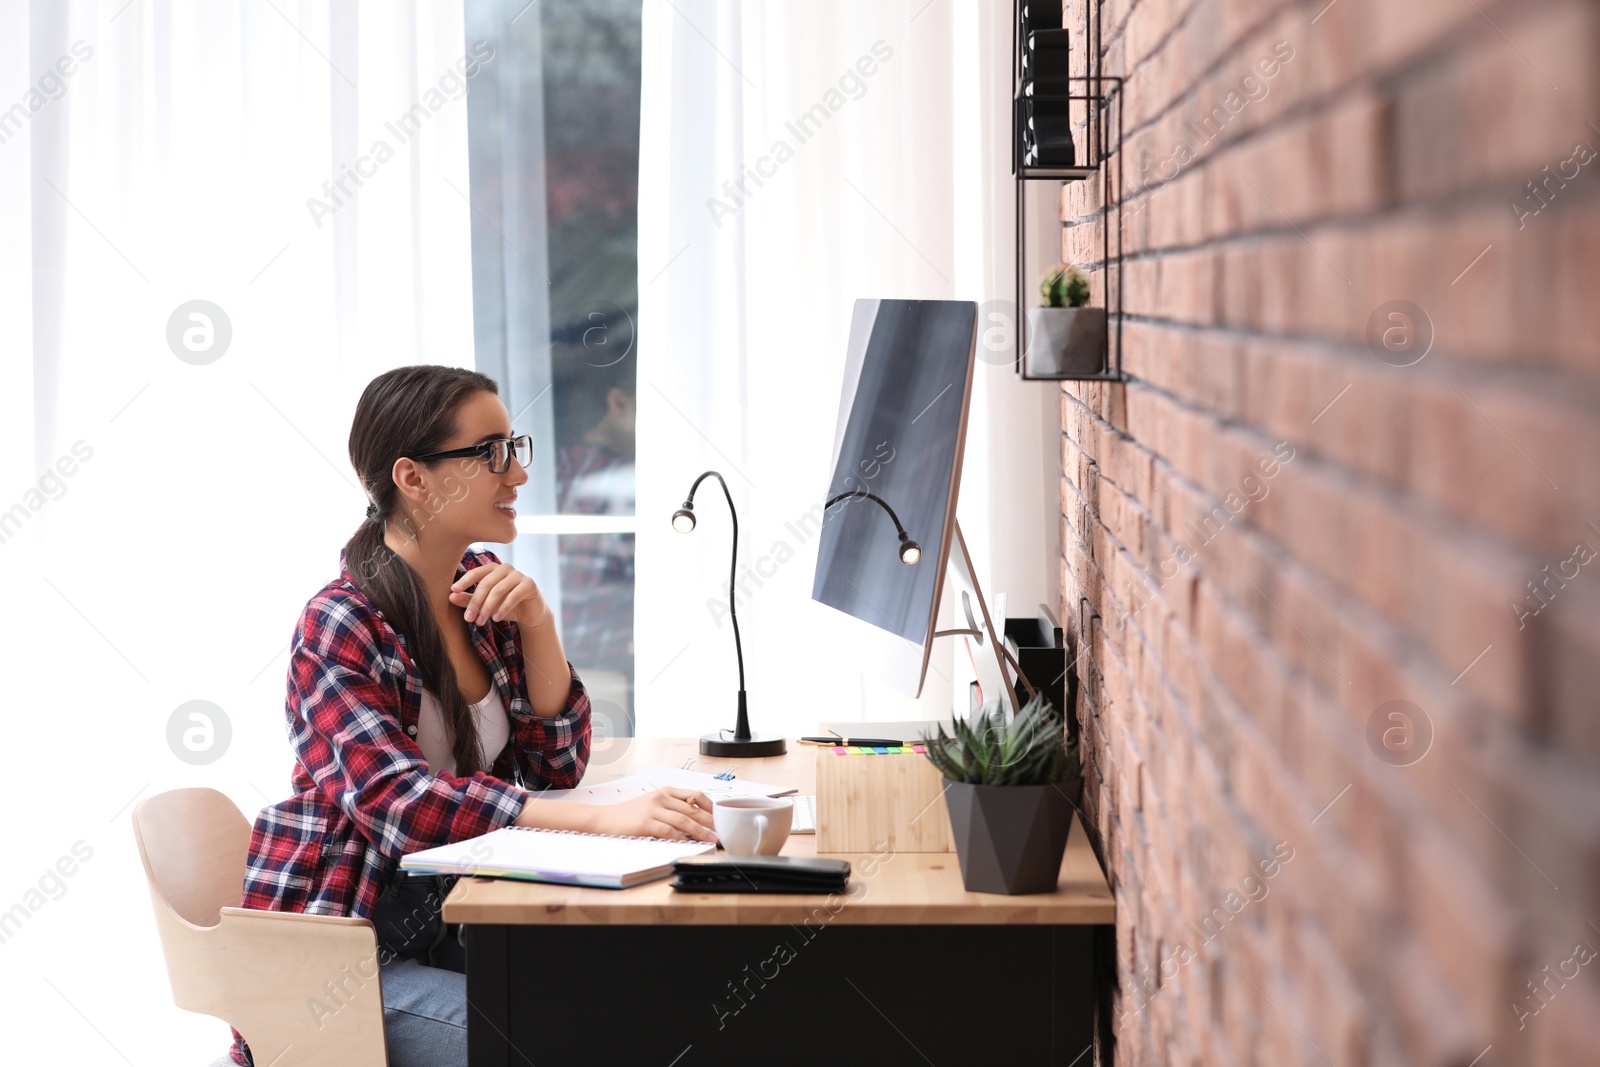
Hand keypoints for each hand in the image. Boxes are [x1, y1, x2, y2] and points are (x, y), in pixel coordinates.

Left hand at [449, 562, 552, 628]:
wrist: (530, 614)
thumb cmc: (506, 606)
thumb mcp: (485, 604)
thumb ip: (469, 599)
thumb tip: (451, 596)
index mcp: (493, 568)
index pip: (476, 572)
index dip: (465, 581)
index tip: (453, 590)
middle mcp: (505, 568)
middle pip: (486, 583)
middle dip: (476, 602)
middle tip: (468, 619)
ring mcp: (519, 575)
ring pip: (498, 590)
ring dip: (487, 608)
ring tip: (481, 622)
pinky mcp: (529, 584)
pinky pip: (514, 595)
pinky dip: (503, 608)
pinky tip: (496, 619)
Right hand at [590, 788, 717, 842]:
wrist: (604, 818)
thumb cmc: (630, 814)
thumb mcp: (654, 804)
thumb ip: (673, 808)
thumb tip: (698, 820)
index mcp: (667, 791)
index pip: (697, 795)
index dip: (711, 807)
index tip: (721, 818)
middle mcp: (662, 797)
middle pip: (694, 808)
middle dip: (711, 822)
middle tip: (721, 832)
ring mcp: (653, 809)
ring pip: (684, 820)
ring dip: (700, 832)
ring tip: (710, 840)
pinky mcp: (646, 823)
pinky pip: (668, 831)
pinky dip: (681, 838)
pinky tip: (689, 843)